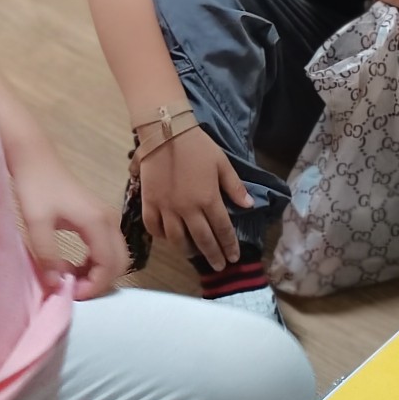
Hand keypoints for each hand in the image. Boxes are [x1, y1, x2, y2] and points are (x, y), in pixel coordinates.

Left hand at [15, 160, 130, 298]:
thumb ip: (48, 256)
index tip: (70, 294)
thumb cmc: (35, 188)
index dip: (94, 285)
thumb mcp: (36, 224)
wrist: (35, 159)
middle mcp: (109, 221)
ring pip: (116, 256)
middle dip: (99, 282)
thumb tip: (57, 285)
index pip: (109, 265)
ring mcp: (107, 218)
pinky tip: (75, 265)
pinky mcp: (100, 217)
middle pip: (119, 263)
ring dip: (98, 273)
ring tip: (70, 279)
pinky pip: (108, 247)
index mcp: (97, 223)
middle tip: (71, 289)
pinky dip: (96, 262)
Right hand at [138, 125, 253, 269]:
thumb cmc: (197, 146)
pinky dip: (162, 236)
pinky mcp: (149, 203)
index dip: (229, 245)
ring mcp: (167, 208)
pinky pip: (154, 227)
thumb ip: (234, 187)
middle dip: (213, 255)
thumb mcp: (222, 164)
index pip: (222, 230)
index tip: (233, 257)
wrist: (165, 132)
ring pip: (177, 239)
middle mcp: (188, 209)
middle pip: (202, 240)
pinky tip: (168, 238)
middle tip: (219, 266)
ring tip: (194, 255)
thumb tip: (249, 206)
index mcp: (208, 199)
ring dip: (188, 251)